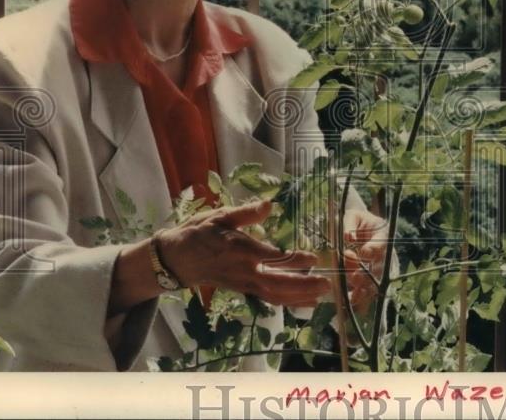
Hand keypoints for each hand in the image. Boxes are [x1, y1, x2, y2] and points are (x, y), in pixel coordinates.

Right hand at [158, 200, 329, 308]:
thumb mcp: (220, 216)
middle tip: (327, 283)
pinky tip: (306, 300)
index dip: (294, 260)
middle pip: (277, 283)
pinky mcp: (244, 289)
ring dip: (299, 296)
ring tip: (322, 294)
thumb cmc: (200, 232)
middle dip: (303, 285)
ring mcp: (244, 283)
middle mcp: (244, 271)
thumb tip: (269, 204)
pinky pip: (269, 298)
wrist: (178, 259)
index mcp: (239, 250)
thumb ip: (246, 213)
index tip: (314, 258)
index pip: (271, 258)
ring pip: (274, 295)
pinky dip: (288, 301)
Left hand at [339, 208, 388, 312]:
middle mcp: (384, 252)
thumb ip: (349, 224)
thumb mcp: (352, 216)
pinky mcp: (372, 277)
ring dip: (365, 289)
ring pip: (375, 280)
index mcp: (382, 234)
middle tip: (354, 277)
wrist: (358, 228)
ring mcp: (379, 265)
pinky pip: (369, 289)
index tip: (363, 253)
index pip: (380, 243)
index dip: (372, 249)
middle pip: (379, 266)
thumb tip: (348, 238)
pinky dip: (362, 298)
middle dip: (367, 273)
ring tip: (354, 296)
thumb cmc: (355, 221)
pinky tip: (353, 302)